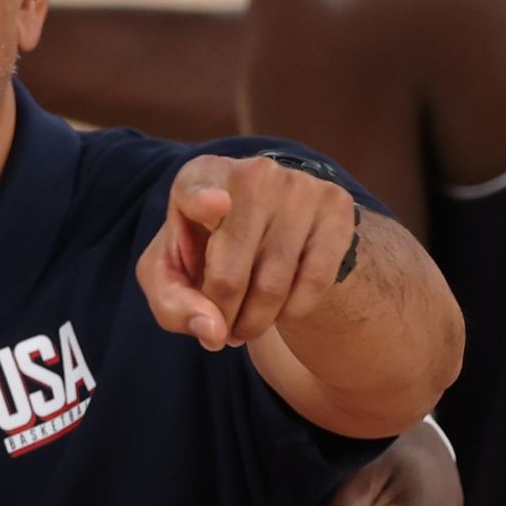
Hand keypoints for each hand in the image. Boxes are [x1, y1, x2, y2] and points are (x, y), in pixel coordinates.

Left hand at [136, 154, 358, 350]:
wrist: (270, 229)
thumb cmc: (206, 252)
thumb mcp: (170, 274)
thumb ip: (172, 304)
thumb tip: (213, 331)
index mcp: (200, 177)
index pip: (196, 189)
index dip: (202, 201)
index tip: (215, 205)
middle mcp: (252, 173)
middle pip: (230, 274)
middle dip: (224, 317)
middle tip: (223, 331)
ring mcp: (299, 186)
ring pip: (274, 285)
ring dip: (256, 323)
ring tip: (246, 325)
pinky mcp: (335, 206)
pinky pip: (315, 282)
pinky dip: (294, 311)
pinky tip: (282, 309)